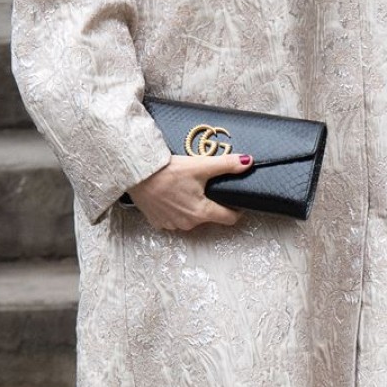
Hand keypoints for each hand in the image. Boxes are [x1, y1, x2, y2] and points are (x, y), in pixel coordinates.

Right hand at [127, 151, 252, 231]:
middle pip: (208, 217)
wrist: (138, 174)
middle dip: (210, 204)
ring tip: (185, 189)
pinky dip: (174, 209)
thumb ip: (227, 165)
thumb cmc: (168, 171)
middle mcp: (188, 223)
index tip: (236, 203)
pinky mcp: (158, 222)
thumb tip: (248, 162)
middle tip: (204, 187)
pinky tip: (170, 196)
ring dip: (191, 207)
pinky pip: (172, 218)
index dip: (236, 210)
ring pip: (190, 218)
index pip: (229, 219)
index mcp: (202, 212)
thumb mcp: (201, 165)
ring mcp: (172, 224)